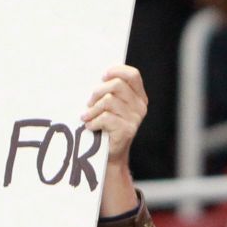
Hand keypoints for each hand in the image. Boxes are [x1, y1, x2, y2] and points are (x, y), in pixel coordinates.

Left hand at [82, 65, 147, 215]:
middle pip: (116, 85)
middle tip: (89, 103)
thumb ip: (109, 93)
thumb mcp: (111, 108)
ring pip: (108, 101)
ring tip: (87, 117)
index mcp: (138, 96)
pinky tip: (90, 126)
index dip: (117, 71)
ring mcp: (135, 118)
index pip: (133, 75)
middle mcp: (140, 106)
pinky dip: (93, 121)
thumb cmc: (107, 128)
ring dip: (92, 109)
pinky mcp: (127, 130)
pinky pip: (105, 117)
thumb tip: (95, 79)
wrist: (110, 156)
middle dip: (97, 92)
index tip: (103, 76)